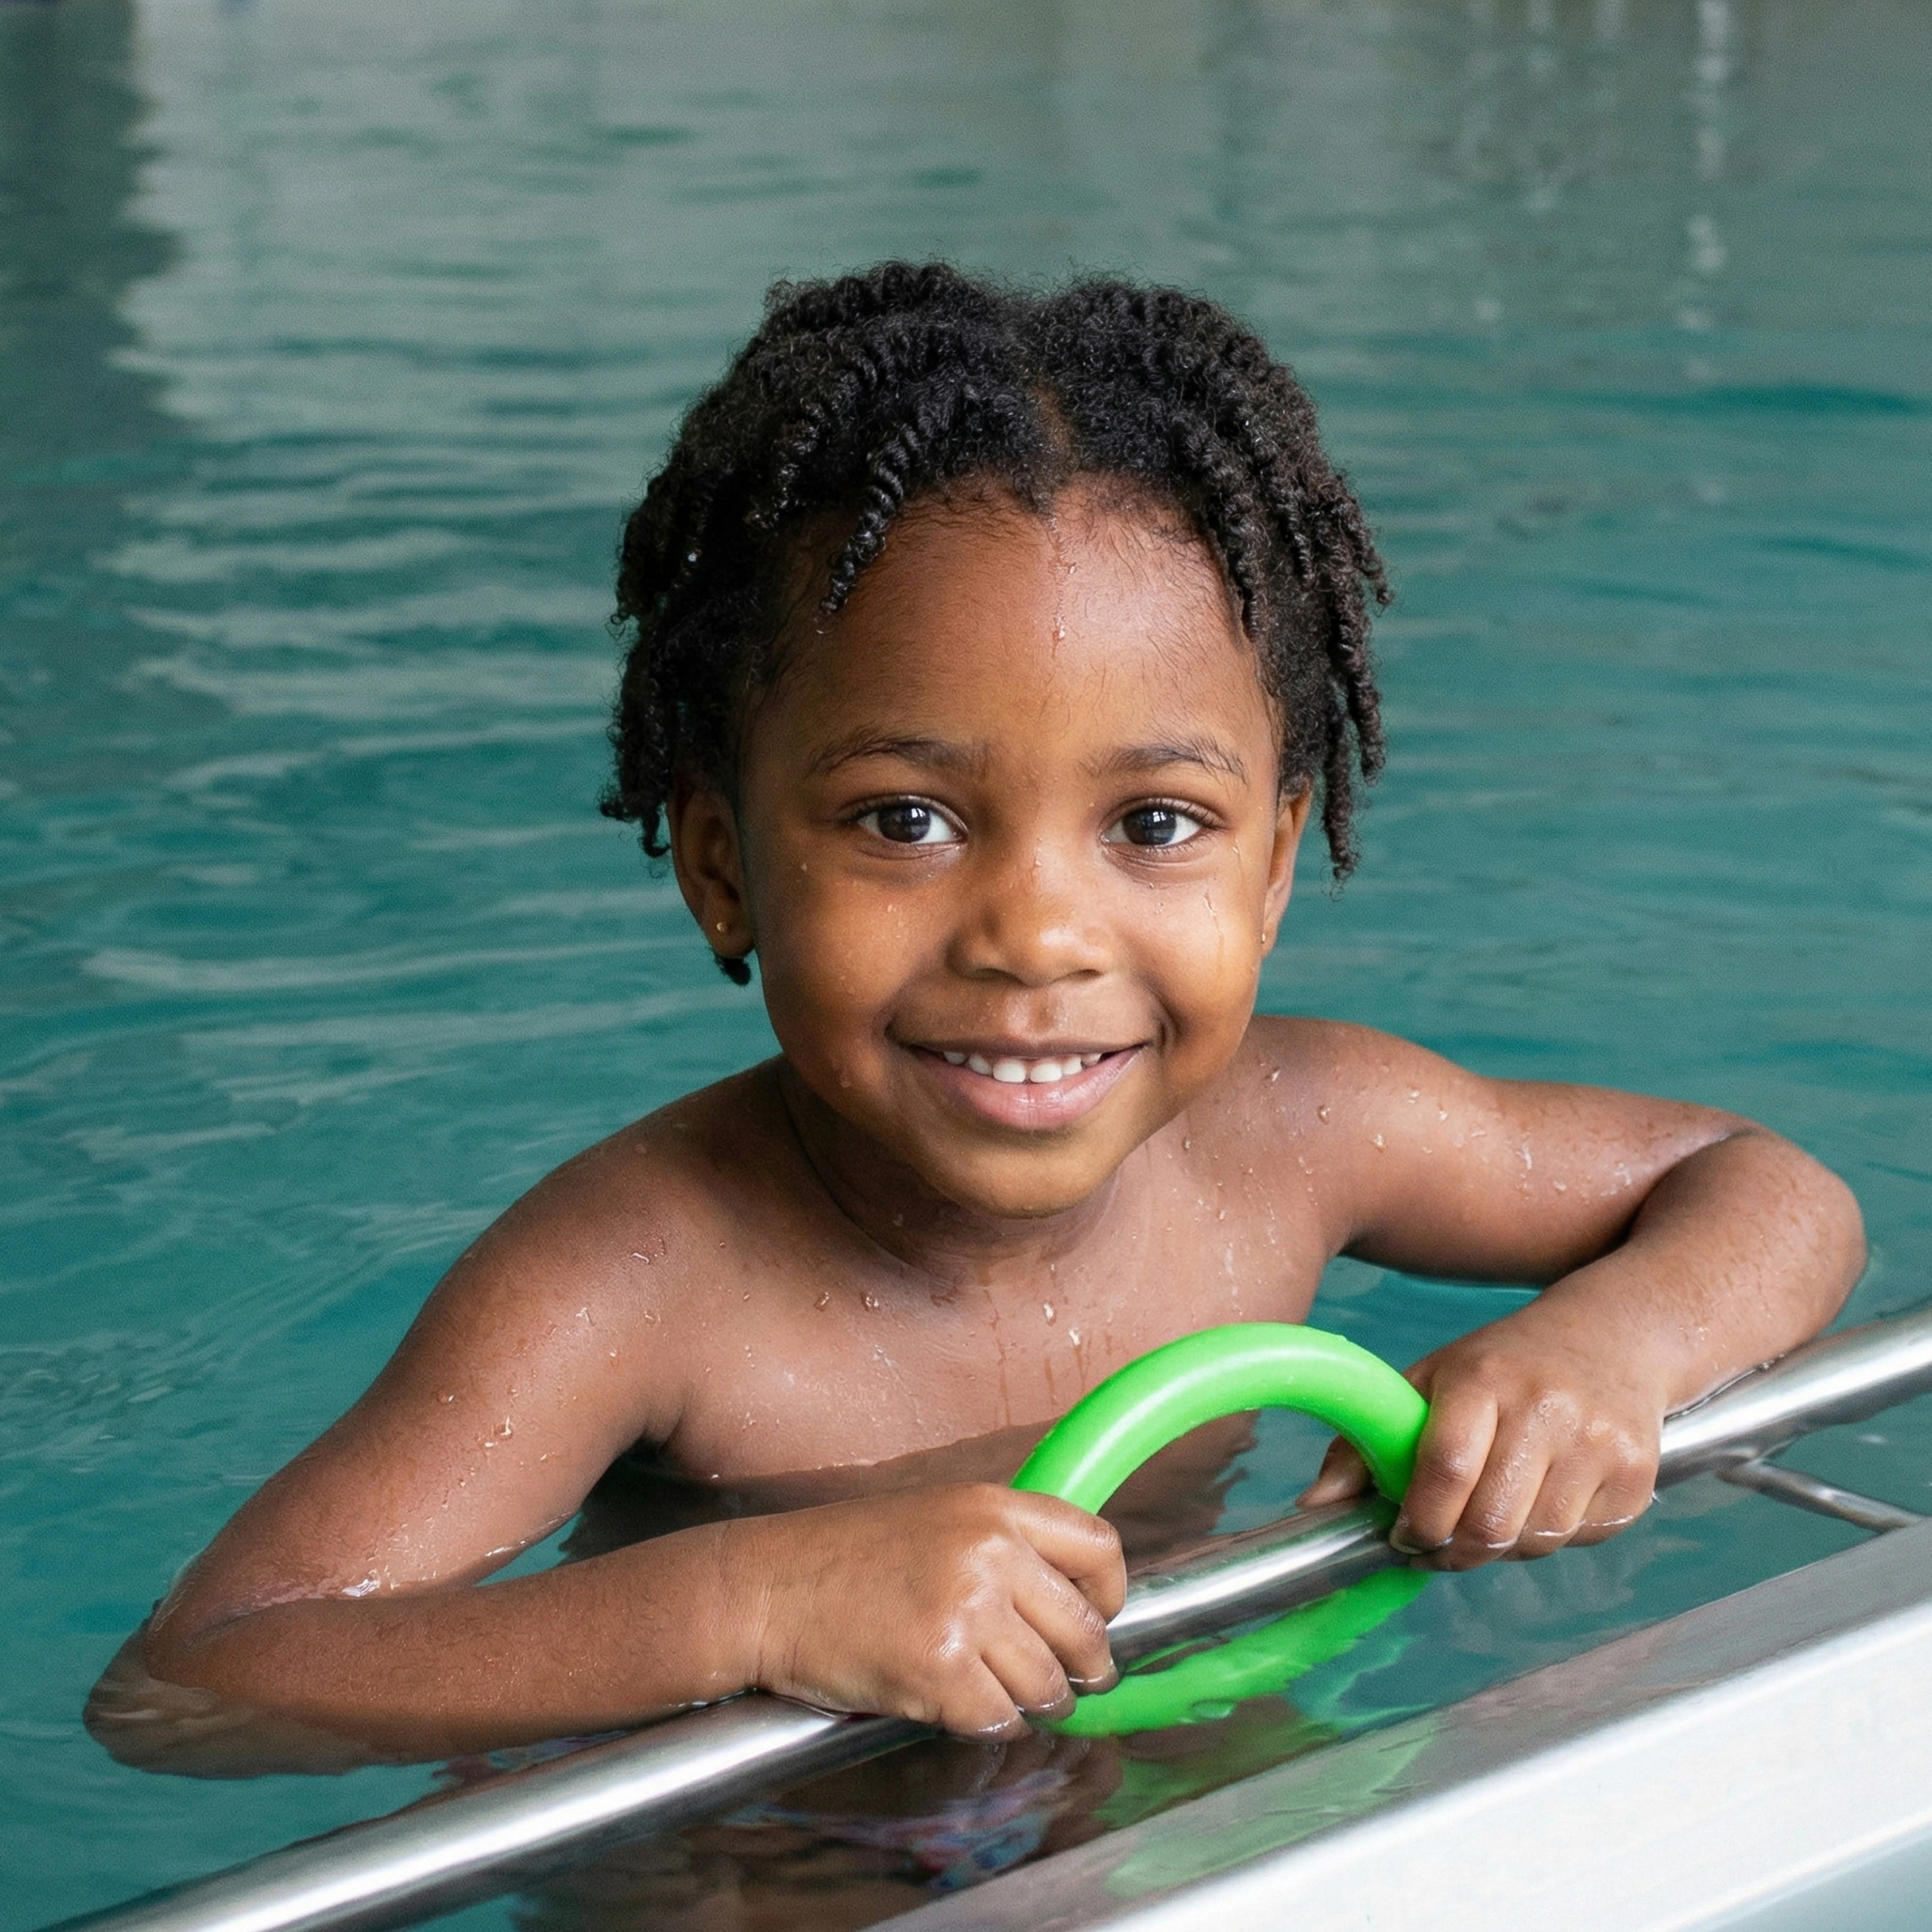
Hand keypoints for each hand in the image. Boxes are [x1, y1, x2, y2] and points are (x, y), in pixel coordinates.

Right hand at [727, 1483, 1125, 1737]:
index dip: (1109, 1596)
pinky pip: (998, 1720)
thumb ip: (1003, 1545)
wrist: (768, 1587)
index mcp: (994, 1507)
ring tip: (1003, 1697)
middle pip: (1084, 1630)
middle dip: (1083, 1670)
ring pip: (1046, 1686)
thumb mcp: (936, 1517)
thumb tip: (1070, 1600)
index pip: (1099, 1547)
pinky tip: (961, 1709)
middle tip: (1068, 1684)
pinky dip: (988, 1726)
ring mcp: (967, 1612)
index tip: (1098, 1619)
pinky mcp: (939, 1670)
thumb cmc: (844, 1556)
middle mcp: (990, 1553)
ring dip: (1033, 1704)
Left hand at [1298, 1307, 1662, 1568]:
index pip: (1445, 1470)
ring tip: (1484, 1519)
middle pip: (1490, 1523)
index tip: (1399, 1534)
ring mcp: (1599, 1443)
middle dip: (1452, 1552)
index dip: (1416, 1521)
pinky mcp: (1638, 1475)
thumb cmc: (1505, 1363)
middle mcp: (1546, 1409)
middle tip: (1434, 1545)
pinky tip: (1535, 1503)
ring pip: (1534, 1542)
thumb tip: (1312, 1508)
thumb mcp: (1430, 1378)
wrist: (1615, 1336)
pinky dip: (1547, 1539)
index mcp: (1484, 1379)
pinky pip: (1579, 1541)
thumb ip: (1365, 1442)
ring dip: (1499, 1550)